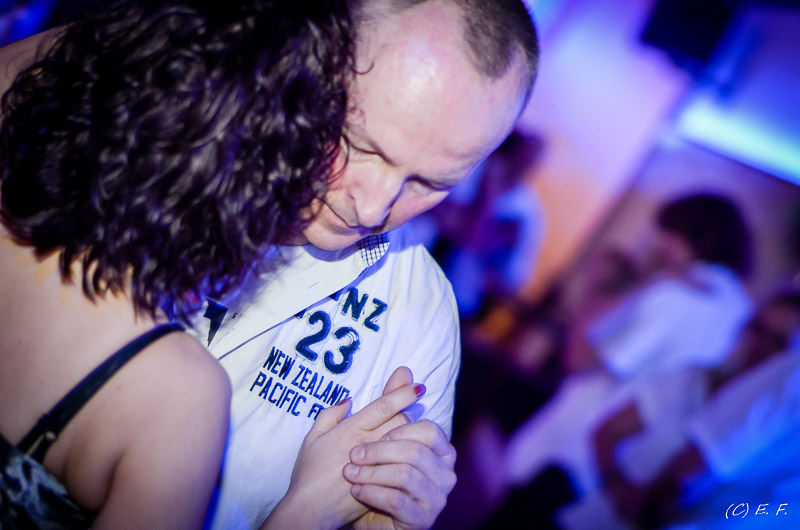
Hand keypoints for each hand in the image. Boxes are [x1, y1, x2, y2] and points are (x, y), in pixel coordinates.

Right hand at [263, 370, 423, 529]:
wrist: (311, 509)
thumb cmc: (308, 474)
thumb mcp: (312, 438)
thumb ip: (329, 415)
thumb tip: (348, 400)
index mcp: (350, 430)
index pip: (383, 406)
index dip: (402, 393)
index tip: (417, 386)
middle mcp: (366, 444)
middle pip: (400, 421)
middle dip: (408, 414)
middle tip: (408, 412)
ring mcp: (377, 464)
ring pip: (404, 441)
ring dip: (409, 435)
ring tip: (407, 435)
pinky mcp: (382, 482)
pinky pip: (402, 464)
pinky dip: (407, 457)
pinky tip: (408, 458)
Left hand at [346, 367, 456, 529]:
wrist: (363, 515)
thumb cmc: (374, 472)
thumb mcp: (377, 434)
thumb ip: (391, 402)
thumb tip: (403, 370)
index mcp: (441, 451)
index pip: (428, 430)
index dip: (398, 430)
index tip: (371, 433)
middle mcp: (446, 473)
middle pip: (416, 451)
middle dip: (380, 450)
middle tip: (353, 454)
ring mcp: (437, 498)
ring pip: (406, 475)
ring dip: (372, 472)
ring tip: (350, 472)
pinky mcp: (422, 519)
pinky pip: (398, 501)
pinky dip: (373, 492)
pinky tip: (357, 490)